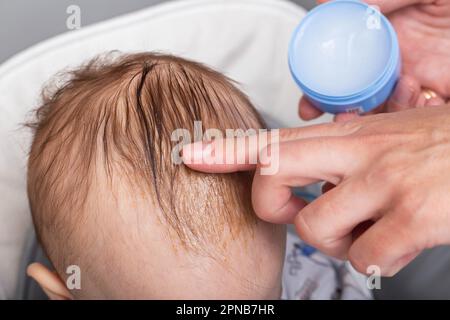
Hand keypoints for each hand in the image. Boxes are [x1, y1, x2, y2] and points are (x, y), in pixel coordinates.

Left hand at [182, 106, 449, 275]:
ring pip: (317, 229)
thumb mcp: (385, 136)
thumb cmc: (440, 147)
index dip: (227, 149)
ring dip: (335, 240)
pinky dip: (372, 260)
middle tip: (297, 211)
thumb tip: (309, 179)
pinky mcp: (411, 218)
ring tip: (364, 228)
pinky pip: (364, 258)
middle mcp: (360, 154)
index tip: (192, 155)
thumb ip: (343, 154)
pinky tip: (392, 242)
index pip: (274, 138)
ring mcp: (384, 184)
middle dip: (272, 205)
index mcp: (350, 134)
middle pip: (274, 178)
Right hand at [299, 0, 449, 120]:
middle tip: (339, 120)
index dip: (324, 93)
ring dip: (380, 118)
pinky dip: (416, 117)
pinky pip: (425, 118)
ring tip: (394, 94)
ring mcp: (426, 81)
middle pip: (362, 102)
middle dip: (345, 118)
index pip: (347, 73)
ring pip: (389, 115)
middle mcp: (403, 64)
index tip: (309, 106)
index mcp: (391, 40)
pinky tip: (420, 100)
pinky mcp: (447, 95)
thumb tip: (327, 1)